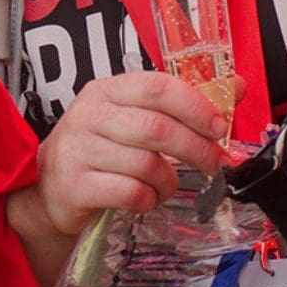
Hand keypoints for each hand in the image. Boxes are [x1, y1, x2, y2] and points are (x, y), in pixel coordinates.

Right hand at [27, 71, 237, 237]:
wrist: (50, 188)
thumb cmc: (100, 150)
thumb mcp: (134, 117)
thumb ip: (181, 103)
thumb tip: (236, 86)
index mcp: (106, 90)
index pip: (156, 86)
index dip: (194, 106)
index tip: (219, 127)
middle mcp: (89, 114)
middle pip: (156, 127)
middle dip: (196, 149)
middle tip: (214, 164)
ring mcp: (78, 149)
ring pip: (146, 164)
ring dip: (169, 181)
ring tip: (166, 184)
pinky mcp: (75, 184)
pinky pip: (129, 193)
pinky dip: (148, 200)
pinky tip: (145, 198)